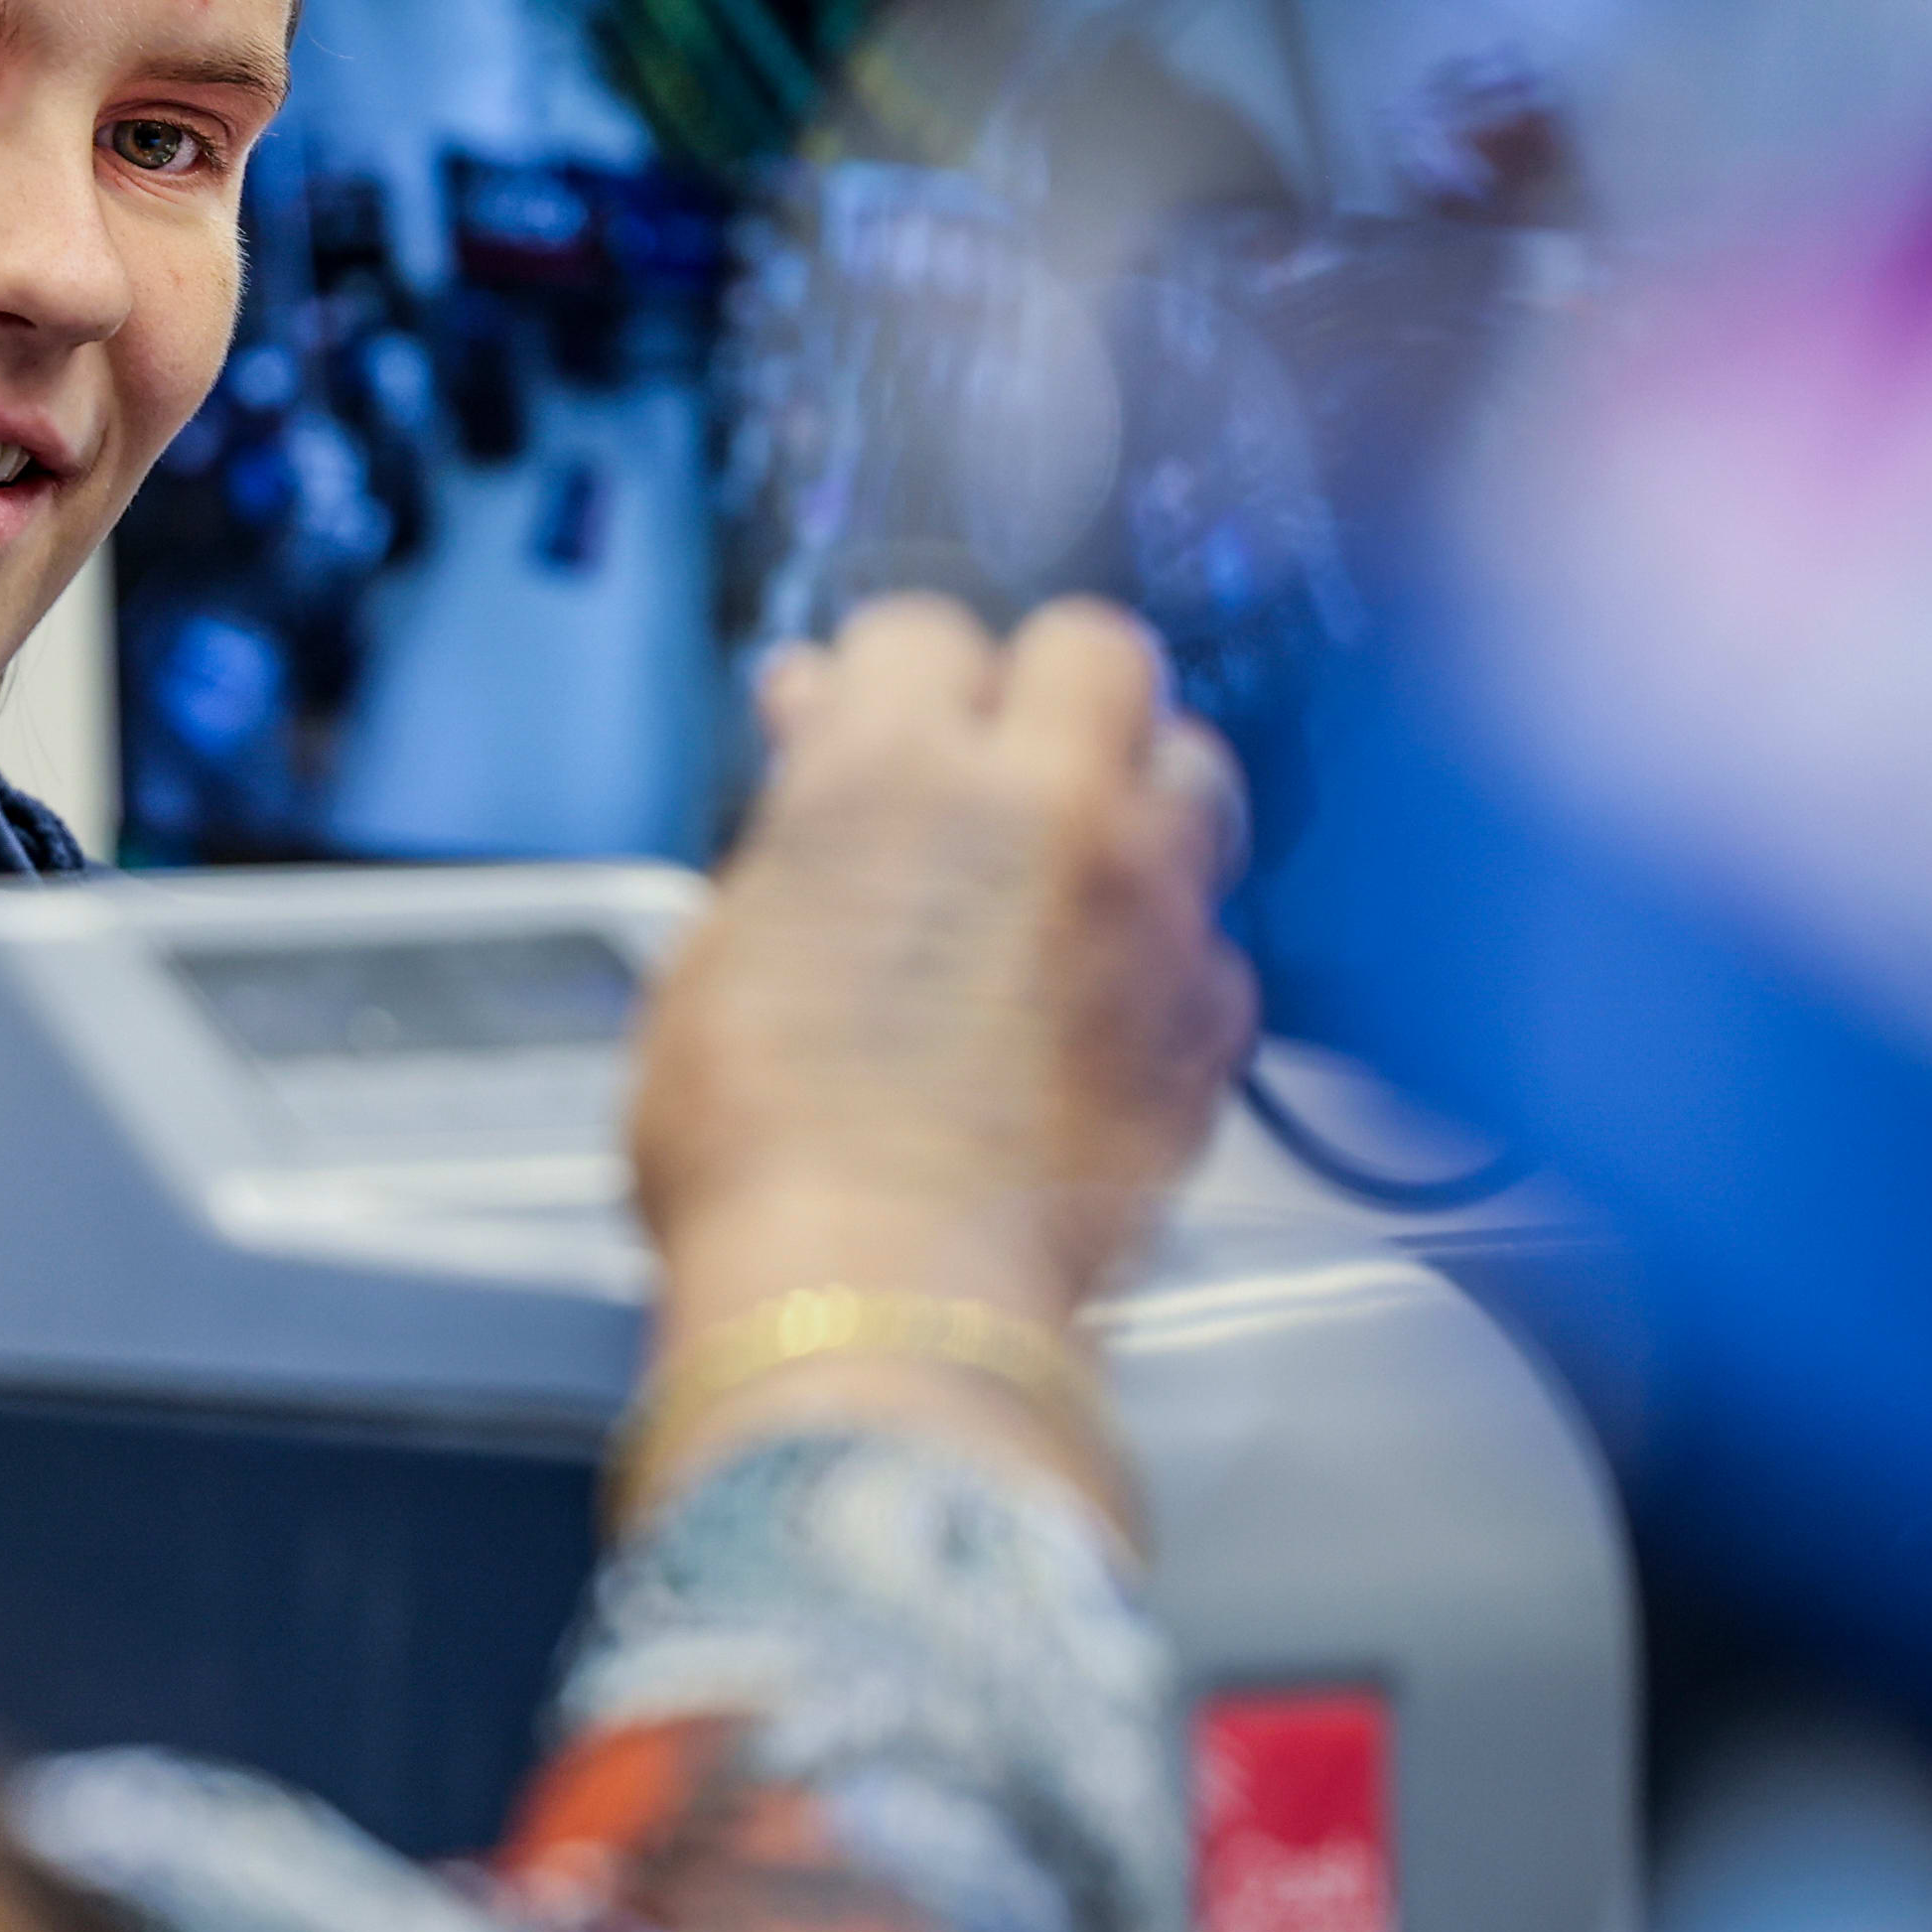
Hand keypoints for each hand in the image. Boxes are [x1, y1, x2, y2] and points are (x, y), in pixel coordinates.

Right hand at [625, 599, 1255, 1506]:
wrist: (883, 1302)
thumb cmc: (767, 1153)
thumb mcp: (712, 956)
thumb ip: (789, 824)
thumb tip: (815, 734)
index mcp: (894, 772)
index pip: (922, 630)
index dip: (892, 677)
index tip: (874, 716)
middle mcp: (1046, 807)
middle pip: (1098, 650)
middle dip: (1048, 690)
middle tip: (999, 759)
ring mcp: (1150, 907)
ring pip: (1198, 766)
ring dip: (1142, 791)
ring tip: (1079, 857)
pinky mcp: (1212, 1018)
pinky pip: (1219, 934)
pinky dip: (1173, 950)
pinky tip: (1110, 999)